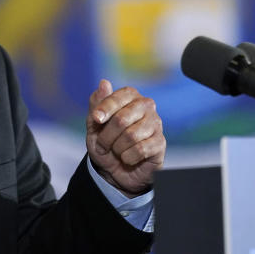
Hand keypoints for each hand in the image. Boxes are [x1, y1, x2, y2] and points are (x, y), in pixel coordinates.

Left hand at [86, 80, 164, 196]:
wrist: (114, 170)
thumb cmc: (105, 142)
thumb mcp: (94, 125)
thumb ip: (97, 104)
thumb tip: (104, 82)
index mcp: (130, 97)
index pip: (120, 96)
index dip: (106, 108)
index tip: (96, 119)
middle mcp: (146, 106)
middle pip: (122, 119)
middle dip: (106, 136)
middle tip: (102, 145)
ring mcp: (155, 123)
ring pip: (130, 136)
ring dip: (116, 148)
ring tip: (116, 152)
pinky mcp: (160, 142)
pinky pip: (140, 149)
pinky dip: (127, 157)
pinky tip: (128, 158)